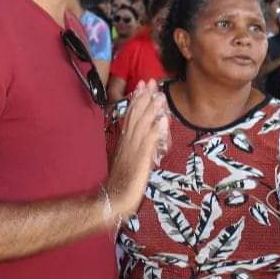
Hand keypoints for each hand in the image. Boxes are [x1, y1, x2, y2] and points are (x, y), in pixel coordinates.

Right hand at [106, 80, 166, 219]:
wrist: (115, 197)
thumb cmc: (122, 182)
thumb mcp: (129, 159)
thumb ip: (137, 146)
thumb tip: (147, 137)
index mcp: (125, 140)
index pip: (131, 114)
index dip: (137, 99)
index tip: (142, 86)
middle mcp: (129, 140)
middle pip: (137, 114)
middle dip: (145, 97)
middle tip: (151, 81)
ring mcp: (135, 148)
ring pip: (144, 123)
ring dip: (152, 108)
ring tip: (160, 95)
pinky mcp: (142, 158)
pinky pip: (150, 141)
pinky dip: (157, 129)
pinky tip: (164, 120)